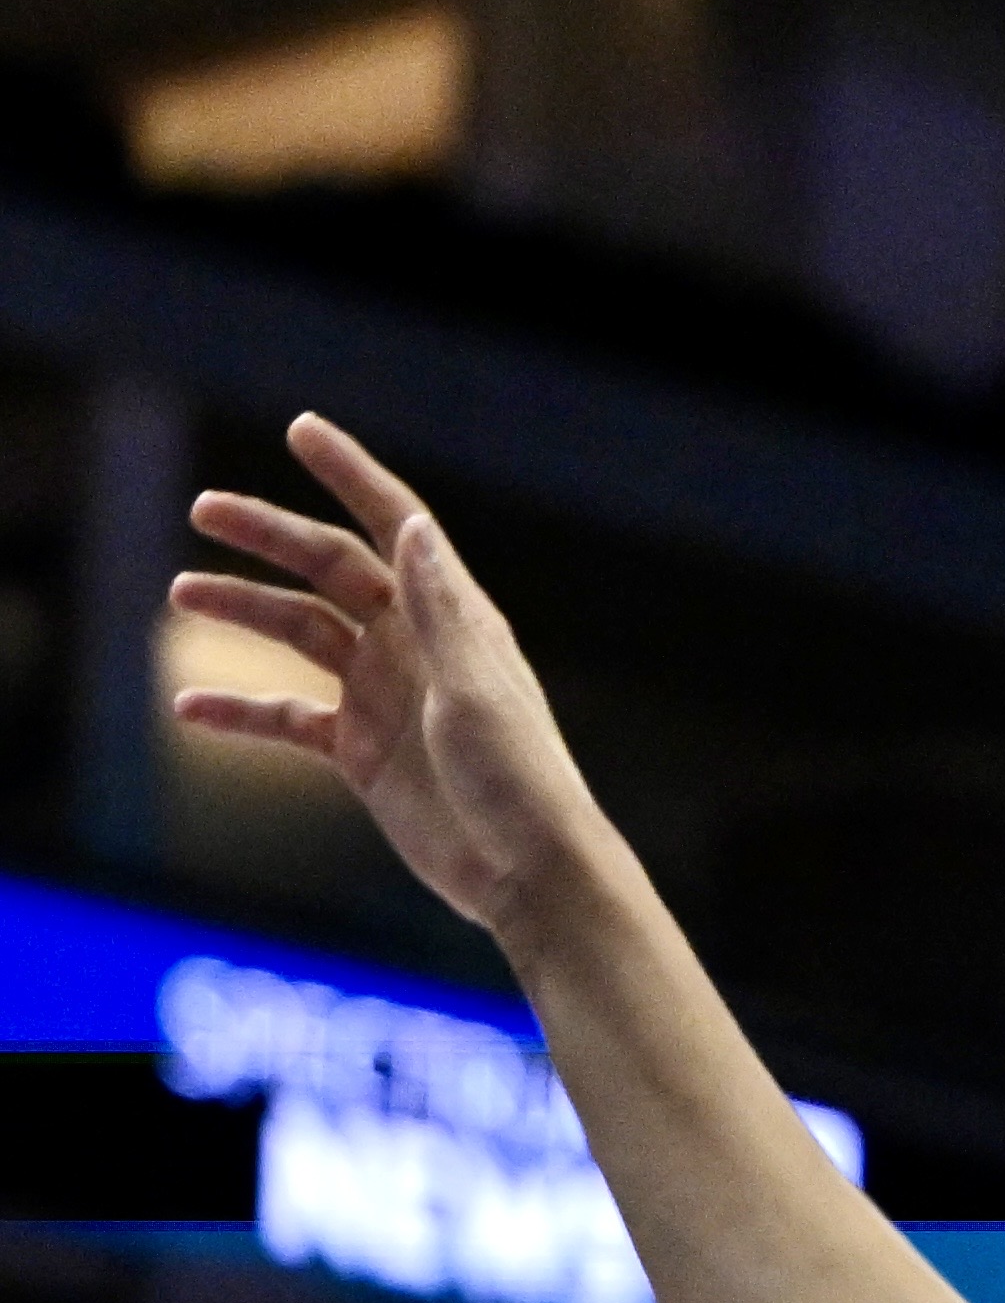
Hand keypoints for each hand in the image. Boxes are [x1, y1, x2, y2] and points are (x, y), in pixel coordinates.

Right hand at [171, 414, 610, 938]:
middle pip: (330, 570)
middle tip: (202, 509)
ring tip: (181, 594)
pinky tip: (187, 708)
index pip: (395, 526)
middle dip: (269, 535)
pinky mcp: (360, 751)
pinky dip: (240, 711)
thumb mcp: (475, 690)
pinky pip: (287, 719)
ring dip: (242, 610)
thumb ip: (441, 611)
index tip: (301, 429)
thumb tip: (415, 527)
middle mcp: (414, 646)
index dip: (351, 475)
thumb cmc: (517, 779)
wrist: (526, 873)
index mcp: (453, 620)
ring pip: (298, 635)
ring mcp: (383, 696)